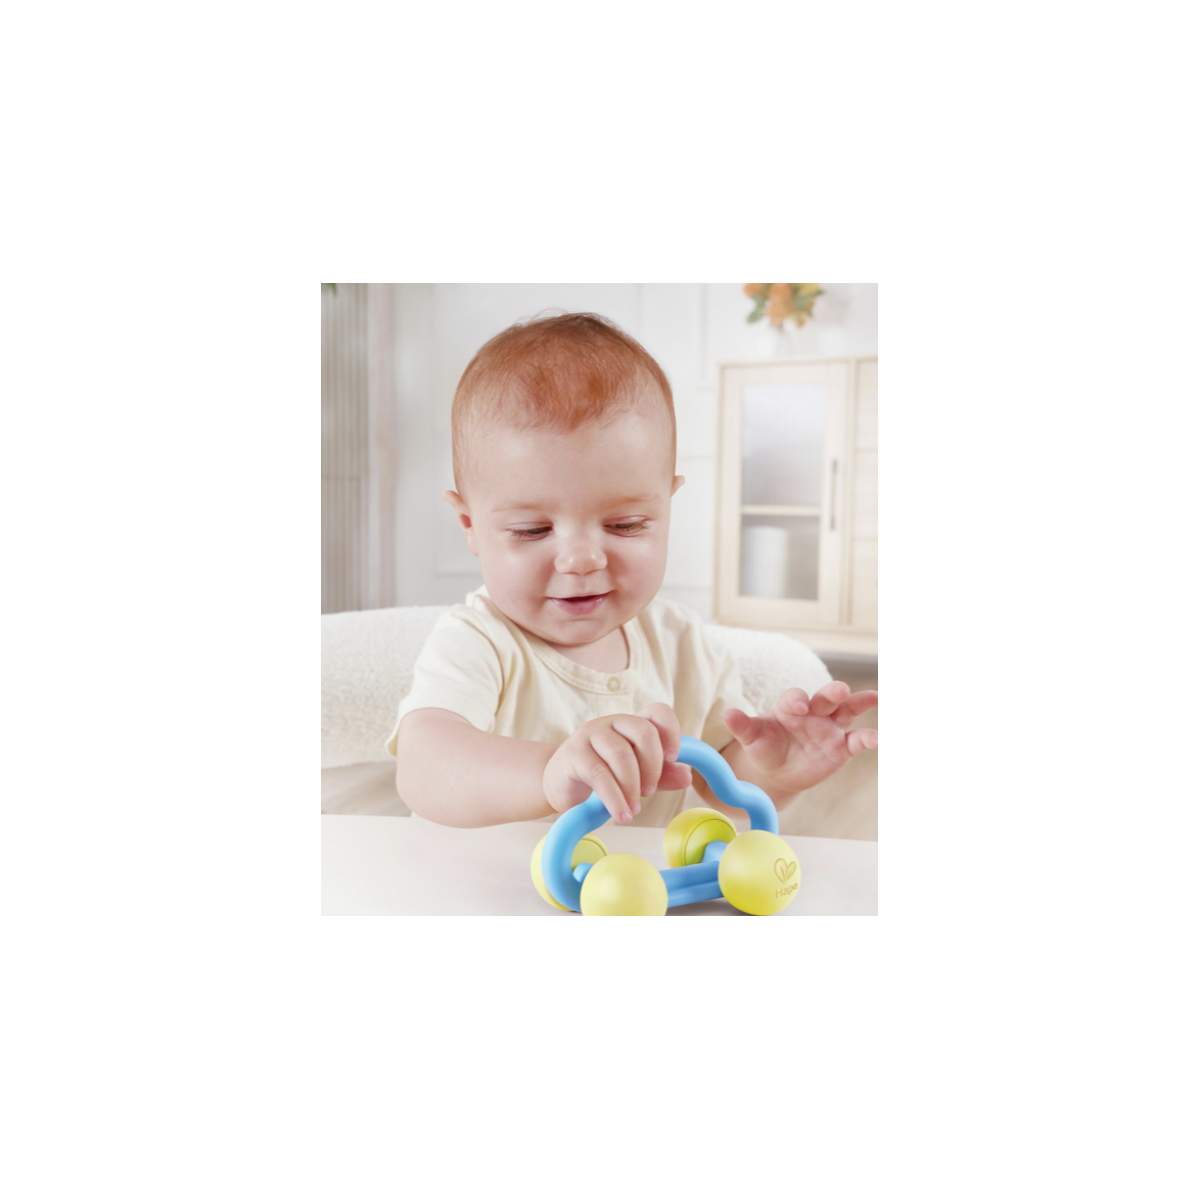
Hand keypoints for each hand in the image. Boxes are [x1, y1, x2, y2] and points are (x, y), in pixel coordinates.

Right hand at [543, 703, 693, 823]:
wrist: (560, 784)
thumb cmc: (602, 778)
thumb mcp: (636, 777)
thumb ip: (661, 776)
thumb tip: (687, 777)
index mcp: (631, 724)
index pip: (658, 712)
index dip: (671, 731)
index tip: (673, 758)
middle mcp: (612, 722)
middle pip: (643, 732)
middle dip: (652, 765)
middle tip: (650, 792)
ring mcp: (591, 734)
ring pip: (621, 754)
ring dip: (632, 787)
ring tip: (633, 810)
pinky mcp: (574, 753)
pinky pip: (599, 774)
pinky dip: (614, 798)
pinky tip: (620, 814)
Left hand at [723, 681, 877, 796]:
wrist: (776, 772)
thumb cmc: (764, 748)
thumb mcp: (751, 738)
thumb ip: (743, 726)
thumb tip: (728, 713)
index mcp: (790, 707)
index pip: (795, 697)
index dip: (796, 700)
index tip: (798, 706)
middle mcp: (813, 713)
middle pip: (825, 697)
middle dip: (833, 692)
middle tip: (840, 689)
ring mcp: (829, 728)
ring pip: (848, 710)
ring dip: (860, 702)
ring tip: (874, 696)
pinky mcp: (841, 747)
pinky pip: (857, 740)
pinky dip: (869, 738)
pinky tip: (877, 738)